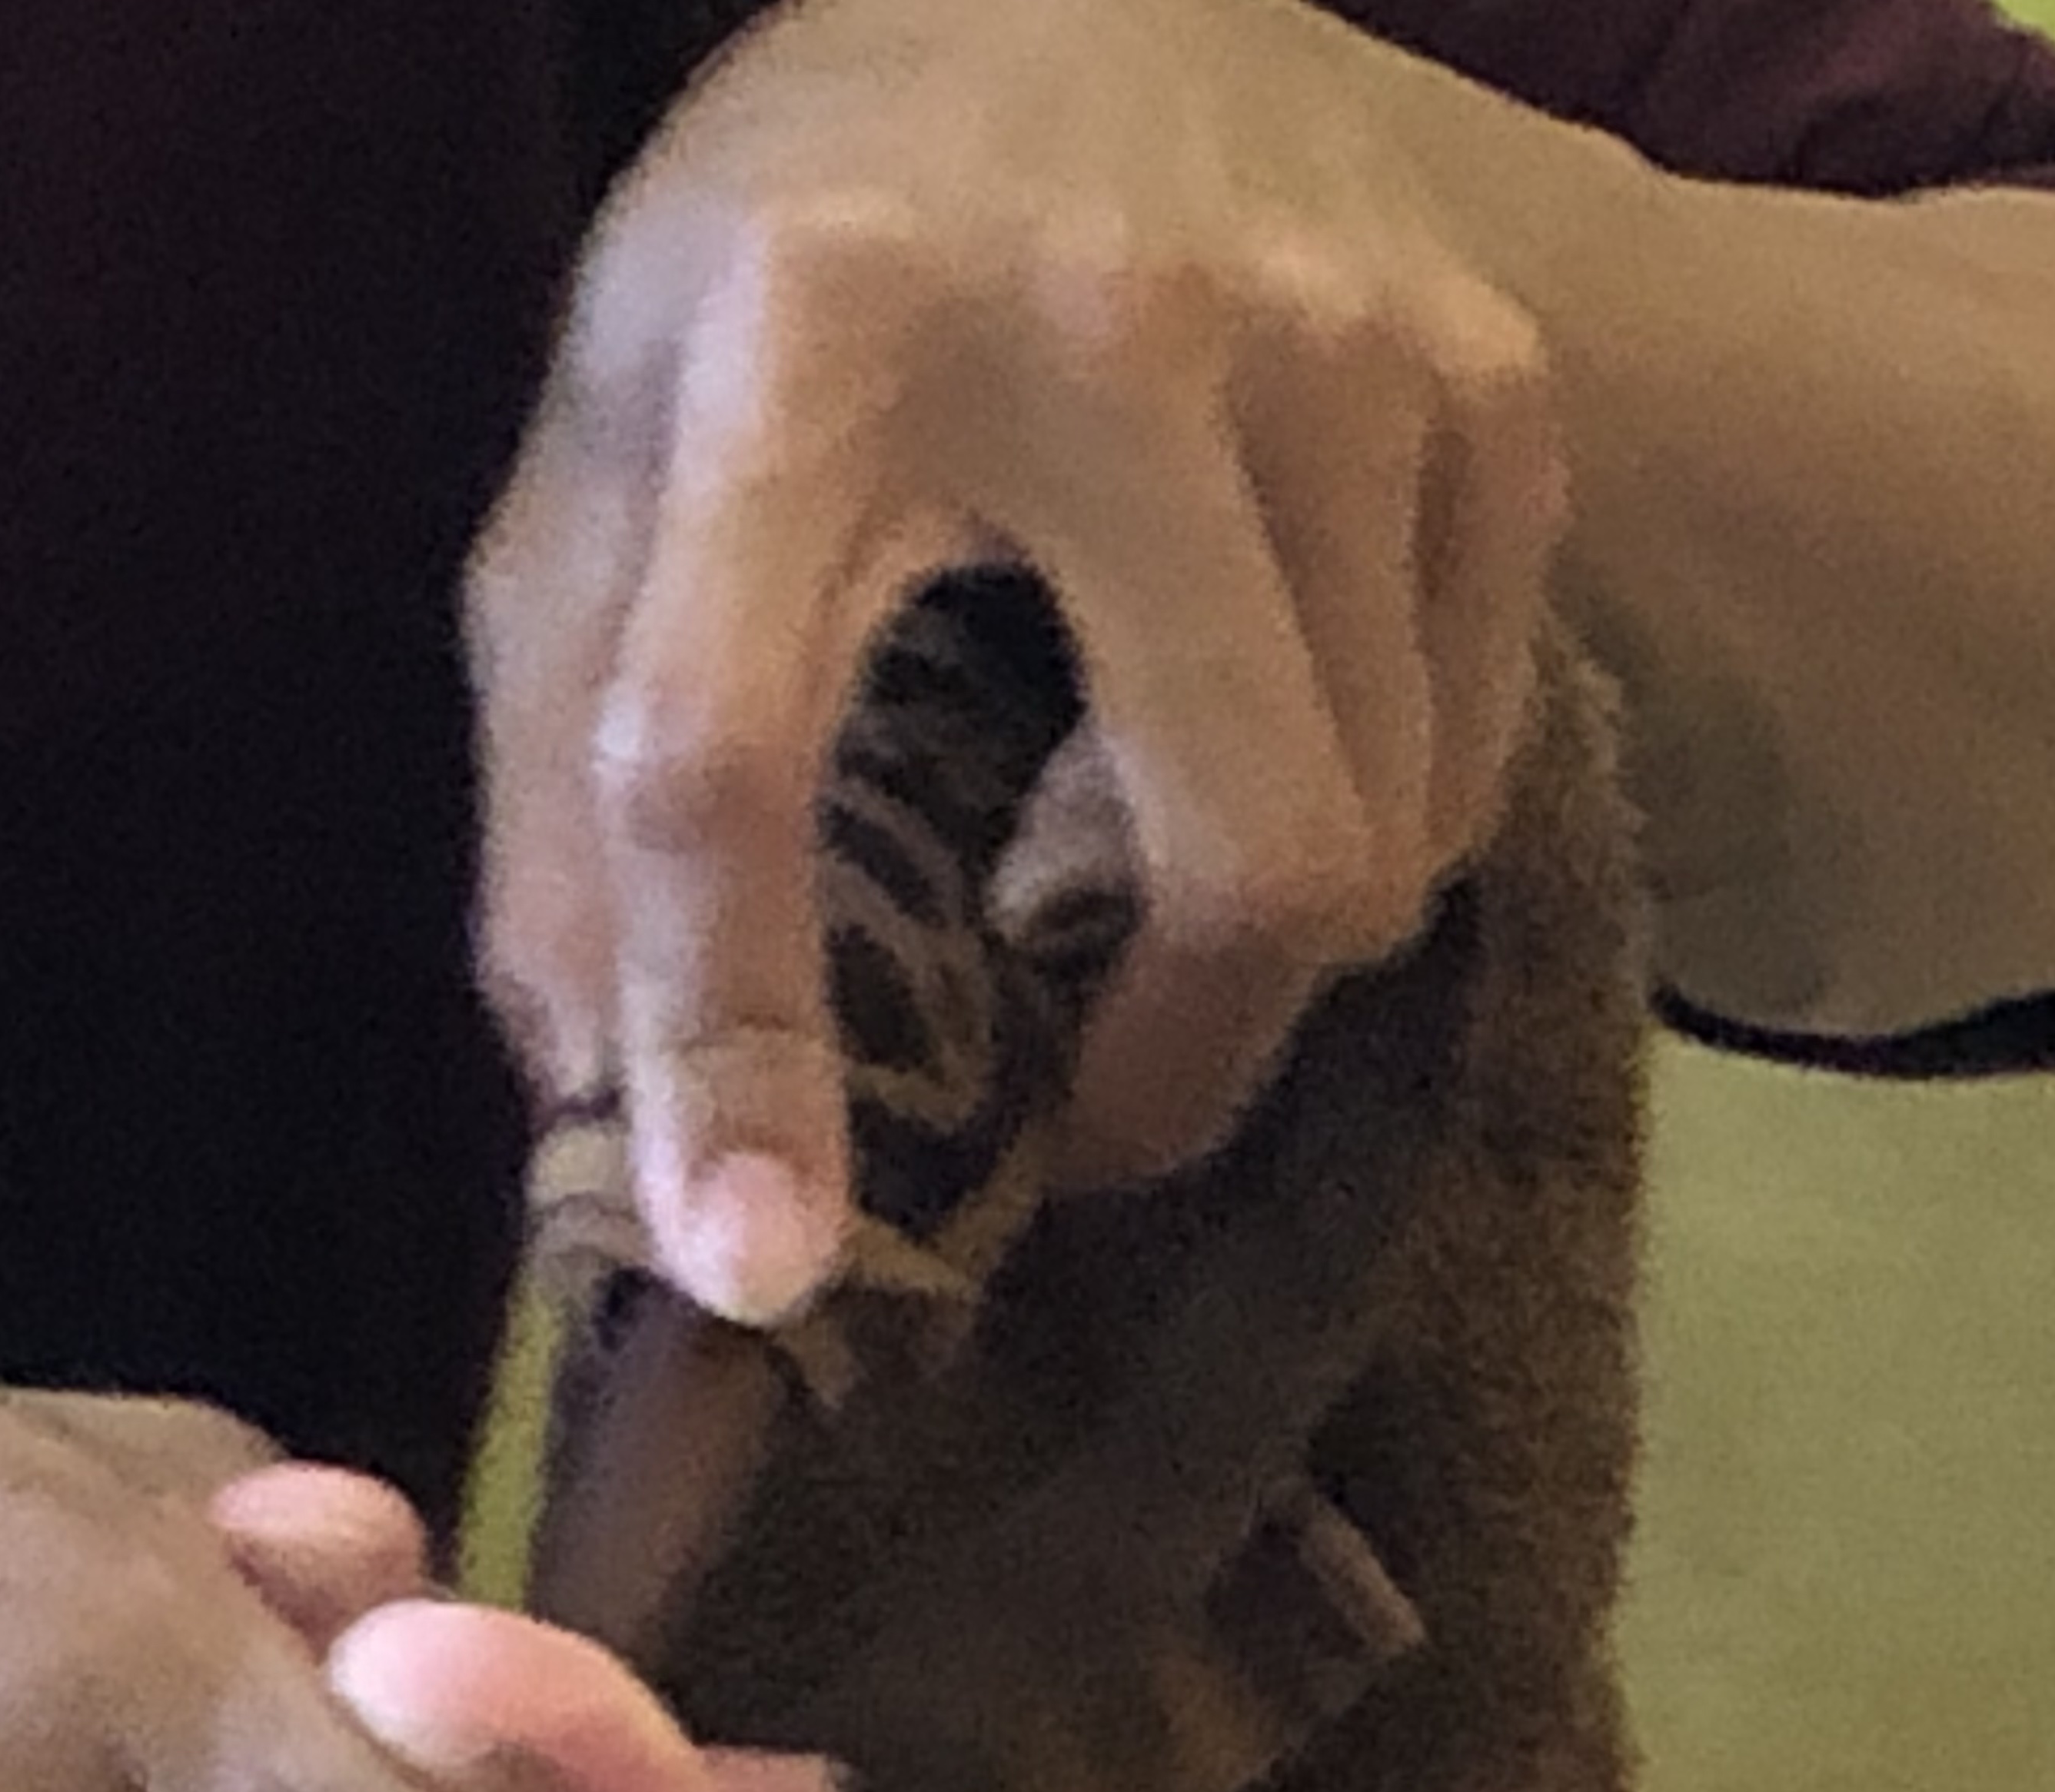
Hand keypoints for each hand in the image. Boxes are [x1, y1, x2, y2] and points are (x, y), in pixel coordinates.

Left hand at [469, 0, 1564, 1319]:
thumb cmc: (788, 259)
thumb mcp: (601, 457)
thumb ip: (558, 769)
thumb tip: (602, 1115)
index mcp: (798, 337)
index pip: (731, 740)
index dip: (733, 1040)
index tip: (754, 1269)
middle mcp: (1112, 324)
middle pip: (1236, 847)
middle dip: (1161, 1074)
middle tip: (1075, 1119)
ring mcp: (1353, 346)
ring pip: (1385, 837)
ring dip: (1251, 959)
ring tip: (1130, 882)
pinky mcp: (1496, 381)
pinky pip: (1473, 752)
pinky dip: (1371, 830)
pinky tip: (1247, 743)